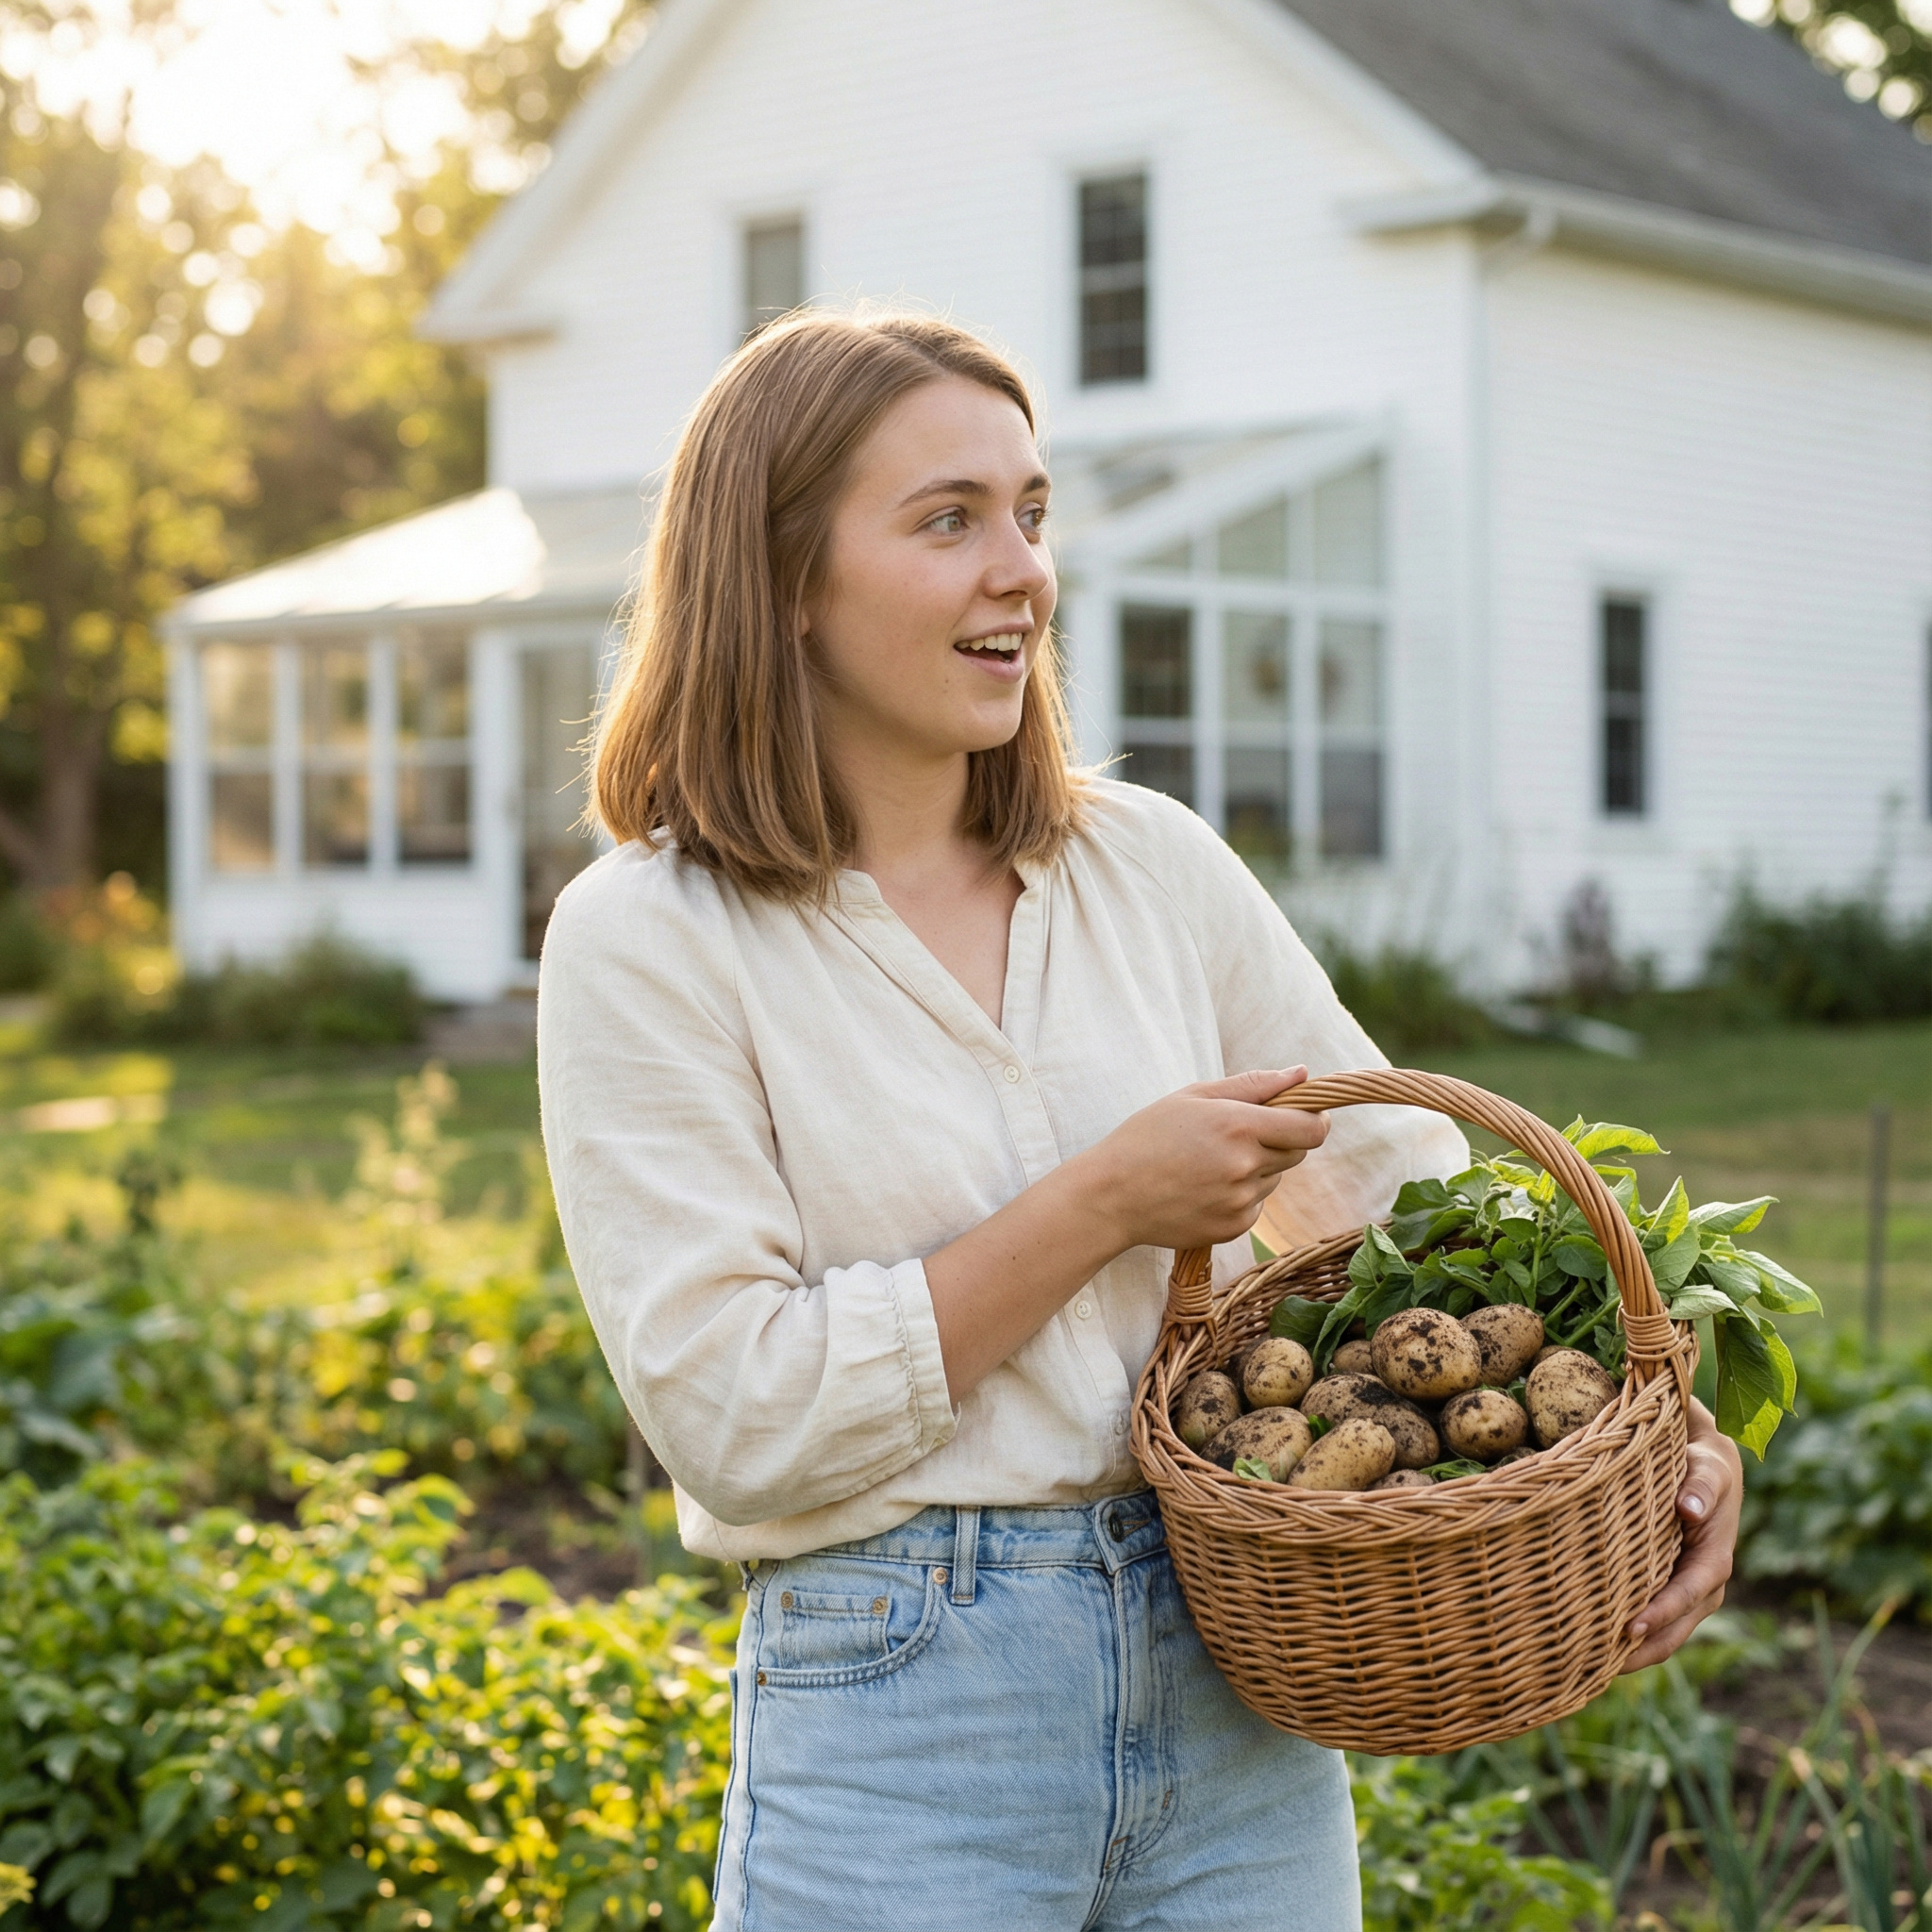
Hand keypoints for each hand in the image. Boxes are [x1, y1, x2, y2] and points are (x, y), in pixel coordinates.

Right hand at [1079, 1067, 1328, 1253]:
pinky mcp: (1233, 1227)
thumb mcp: (1194, 1096)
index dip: (1316, 1119)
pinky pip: (1256, 1206)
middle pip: (1298, 1153)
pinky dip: (1240, 1195)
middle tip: (1241, 1135)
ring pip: (1274, 1179)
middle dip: (1282, 1140)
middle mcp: (1245, 1165)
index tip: (1305, 1115)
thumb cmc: (1148, 1136)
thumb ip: (1254, 1084)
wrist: (1112, 1196)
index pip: (1311, 1128)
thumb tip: (1302, 1075)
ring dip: (1257, 1168)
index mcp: (1239, 1126)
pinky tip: (1203, 1188)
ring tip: (1210, 1164)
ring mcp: (1241, 1201)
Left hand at [1620, 1396, 1741, 1672]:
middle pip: (1675, 1629)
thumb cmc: (1705, 1467)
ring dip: (1633, 1653)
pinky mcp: (1668, 1589)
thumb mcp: (1708, 1470)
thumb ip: (1700, 1487)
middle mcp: (1704, 1586)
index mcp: (1714, 1562)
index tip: (1630, 1629)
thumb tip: (1690, 1508)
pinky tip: (1595, 1648)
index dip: (1661, 1614)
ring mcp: (1687, 1592)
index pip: (1687, 1595)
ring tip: (1590, 1667)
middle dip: (1642, 1650)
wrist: (1707, 1469)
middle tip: (1599, 1664)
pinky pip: (1652, 1621)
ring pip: (1664, 1634)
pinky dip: (1629, 1639)